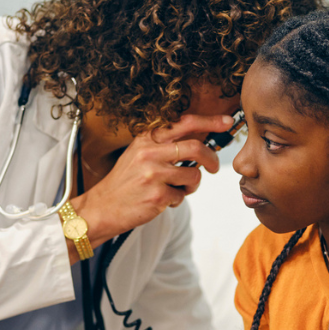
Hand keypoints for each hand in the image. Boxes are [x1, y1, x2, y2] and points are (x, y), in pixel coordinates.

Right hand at [69, 113, 232, 250]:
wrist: (101, 208)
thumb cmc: (124, 182)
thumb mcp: (139, 154)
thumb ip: (164, 145)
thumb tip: (199, 141)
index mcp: (147, 139)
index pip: (184, 123)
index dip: (209, 121)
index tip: (227, 122)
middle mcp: (150, 152)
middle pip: (196, 148)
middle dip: (212, 158)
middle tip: (213, 167)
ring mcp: (153, 174)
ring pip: (194, 175)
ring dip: (191, 185)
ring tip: (176, 189)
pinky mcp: (157, 195)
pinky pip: (183, 196)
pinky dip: (178, 199)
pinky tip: (162, 200)